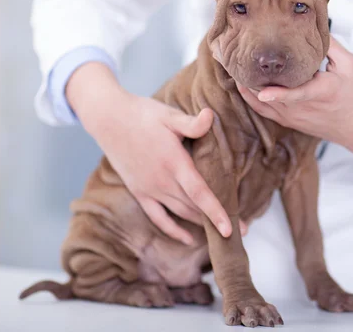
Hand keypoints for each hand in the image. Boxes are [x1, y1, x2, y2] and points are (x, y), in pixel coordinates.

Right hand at [66, 63, 247, 244]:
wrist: (109, 120)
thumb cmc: (144, 114)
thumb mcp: (169, 115)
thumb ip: (192, 122)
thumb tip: (211, 115)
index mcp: (174, 163)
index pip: (199, 193)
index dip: (216, 212)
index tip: (230, 229)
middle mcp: (162, 181)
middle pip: (194, 208)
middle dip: (217, 221)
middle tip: (243, 230)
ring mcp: (150, 189)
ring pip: (181, 213)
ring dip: (201, 226)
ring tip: (222, 235)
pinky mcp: (140, 192)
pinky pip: (159, 218)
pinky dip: (174, 230)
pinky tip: (189, 239)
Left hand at [238, 36, 352, 171]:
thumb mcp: (349, 65)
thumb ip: (330, 46)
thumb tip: (310, 26)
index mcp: (322, 92)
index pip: (299, 94)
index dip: (280, 94)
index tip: (263, 92)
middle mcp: (303, 108)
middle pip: (272, 95)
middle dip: (253, 77)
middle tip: (236, 58)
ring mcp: (293, 117)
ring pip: (263, 102)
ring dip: (249, 85)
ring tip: (235, 66)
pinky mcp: (288, 122)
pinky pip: (263, 110)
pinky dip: (251, 97)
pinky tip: (242, 84)